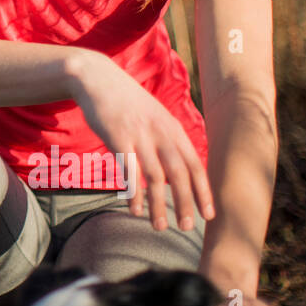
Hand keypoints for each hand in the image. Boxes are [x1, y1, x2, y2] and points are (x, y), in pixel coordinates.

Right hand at [71, 51, 214, 233]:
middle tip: (187, 228)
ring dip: (159, 205)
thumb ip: (167, 140)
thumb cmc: (126, 102)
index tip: (209, 215)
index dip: (204, 191)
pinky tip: (135, 209)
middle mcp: (160, 132)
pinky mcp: (117, 137)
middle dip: (186, 203)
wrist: (97, 78)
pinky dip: (134, 193)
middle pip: (180, 173)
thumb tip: (178, 171)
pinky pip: (130, 171)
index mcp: (172, 128)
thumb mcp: (154, 116)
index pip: (195, 164)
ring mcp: (139, 134)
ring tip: (159, 227)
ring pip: (155, 176)